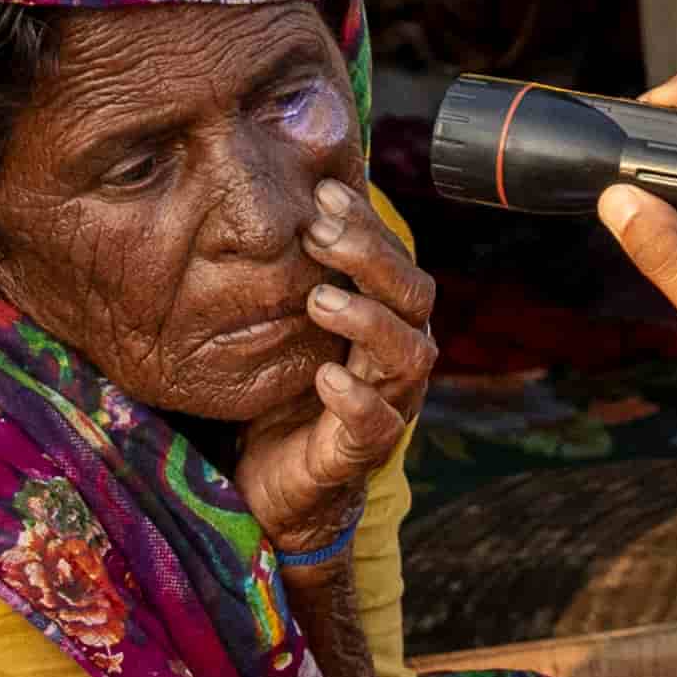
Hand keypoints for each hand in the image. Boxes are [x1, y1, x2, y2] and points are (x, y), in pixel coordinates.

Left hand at [232, 174, 431, 552]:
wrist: (276, 484)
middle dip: (371, 259)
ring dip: (368, 321)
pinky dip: (357, 399)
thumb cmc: (283, 395)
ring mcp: (387, 405)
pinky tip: (326, 377)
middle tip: (318, 234)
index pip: (395, 260)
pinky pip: (376, 425)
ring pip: (408, 356)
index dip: (366, 225)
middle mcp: (396, 358)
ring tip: (319, 301)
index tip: (323, 192)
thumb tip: (262, 202)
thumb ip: (291, 277)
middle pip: (414, 296)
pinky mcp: (359, 452)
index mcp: (384, 321)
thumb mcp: (285, 329)